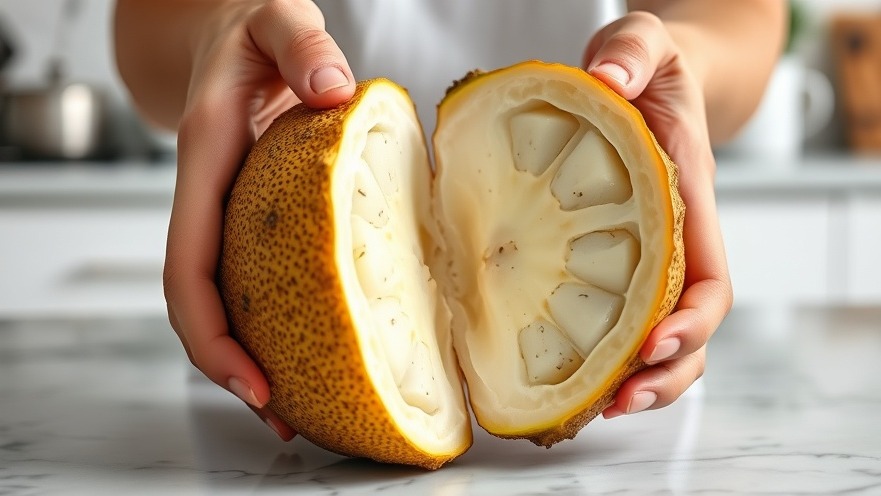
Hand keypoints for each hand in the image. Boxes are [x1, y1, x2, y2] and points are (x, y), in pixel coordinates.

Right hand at [163, 0, 354, 438]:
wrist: (239, 31)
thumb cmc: (257, 30)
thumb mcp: (280, 20)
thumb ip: (303, 44)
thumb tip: (335, 90)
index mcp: (209, 162)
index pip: (188, 265)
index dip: (210, 332)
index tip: (251, 379)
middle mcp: (211, 199)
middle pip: (200, 304)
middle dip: (230, 367)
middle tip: (284, 417)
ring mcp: (230, 214)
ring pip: (225, 300)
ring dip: (252, 356)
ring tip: (301, 407)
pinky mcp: (255, 218)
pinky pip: (256, 278)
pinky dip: (276, 320)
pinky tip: (316, 343)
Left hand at [582, 11, 733, 417]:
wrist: (643, 77)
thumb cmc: (649, 68)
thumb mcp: (645, 44)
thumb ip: (633, 52)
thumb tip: (607, 80)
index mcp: (687, 203)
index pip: (710, 281)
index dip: (692, 322)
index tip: (655, 343)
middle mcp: (673, 241)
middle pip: (692, 330)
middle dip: (666, 374)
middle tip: (619, 400)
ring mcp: (644, 256)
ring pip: (660, 338)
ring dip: (640, 381)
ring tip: (597, 408)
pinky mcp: (610, 260)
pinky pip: (618, 319)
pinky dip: (604, 355)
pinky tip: (570, 375)